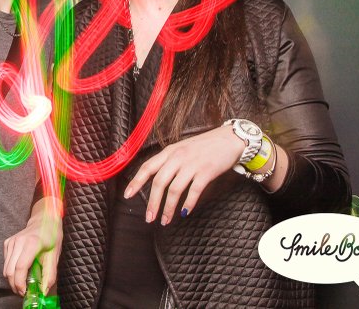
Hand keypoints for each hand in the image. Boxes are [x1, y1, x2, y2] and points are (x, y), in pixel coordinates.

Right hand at [3, 198, 61, 295]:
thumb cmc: (51, 235)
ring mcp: (11, 242)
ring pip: (6, 269)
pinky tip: (20, 272)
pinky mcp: (8, 243)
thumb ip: (50, 274)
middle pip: (10, 271)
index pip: (20, 267)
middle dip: (15, 286)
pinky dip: (11, 271)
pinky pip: (6, 263)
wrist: (43, 219)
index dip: (20, 283)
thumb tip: (44, 291)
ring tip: (22, 284)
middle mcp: (19, 242)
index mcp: (32, 243)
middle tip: (23, 292)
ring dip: (12, 280)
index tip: (24, 292)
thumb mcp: (55, 254)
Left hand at [124, 124, 243, 225]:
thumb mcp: (183, 148)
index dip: (136, 181)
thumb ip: (170, 161)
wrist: (230, 139)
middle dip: (152, 202)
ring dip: (168, 208)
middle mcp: (178, 157)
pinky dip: (187, 204)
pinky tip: (184, 212)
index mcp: (170, 151)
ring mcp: (192, 164)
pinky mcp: (206, 172)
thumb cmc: (206, 146)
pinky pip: (193, 191)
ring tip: (165, 220)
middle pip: (159, 182)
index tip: (128, 195)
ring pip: (174, 189)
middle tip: (149, 218)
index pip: (148, 167)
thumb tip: (157, 179)